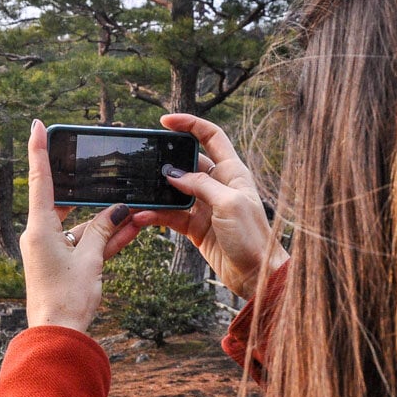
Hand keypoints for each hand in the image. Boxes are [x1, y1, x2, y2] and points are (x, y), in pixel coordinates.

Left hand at [21, 120, 140, 332]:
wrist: (59, 336)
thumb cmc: (67, 299)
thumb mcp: (91, 260)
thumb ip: (104, 231)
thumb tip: (118, 210)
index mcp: (39, 228)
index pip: (40, 179)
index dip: (40, 150)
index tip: (38, 125)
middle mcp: (41, 235)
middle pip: (65, 200)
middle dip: (89, 190)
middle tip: (102, 168)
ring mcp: (52, 250)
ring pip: (82, 224)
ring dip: (106, 219)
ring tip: (134, 208)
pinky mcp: (63, 264)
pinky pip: (85, 243)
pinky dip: (104, 238)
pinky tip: (131, 227)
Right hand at [131, 114, 288, 299]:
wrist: (256, 274)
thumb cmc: (252, 236)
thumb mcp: (228, 204)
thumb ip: (201, 185)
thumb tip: (173, 174)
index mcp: (232, 172)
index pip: (211, 137)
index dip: (190, 125)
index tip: (165, 121)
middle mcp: (218, 185)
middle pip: (187, 162)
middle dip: (166, 160)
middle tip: (144, 160)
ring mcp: (205, 206)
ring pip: (175, 190)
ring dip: (157, 191)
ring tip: (139, 191)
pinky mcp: (195, 227)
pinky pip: (171, 215)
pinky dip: (157, 214)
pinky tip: (144, 216)